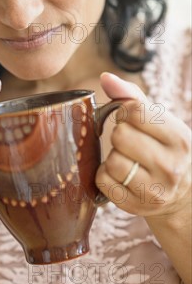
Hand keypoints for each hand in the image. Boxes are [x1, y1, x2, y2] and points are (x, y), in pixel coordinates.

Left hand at [96, 72, 190, 220]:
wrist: (181, 193)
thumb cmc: (163, 147)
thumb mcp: (159, 120)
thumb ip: (131, 96)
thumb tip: (105, 78)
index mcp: (179, 138)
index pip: (134, 110)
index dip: (123, 111)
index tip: (129, 119)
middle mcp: (171, 166)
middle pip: (120, 136)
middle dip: (119, 136)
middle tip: (130, 143)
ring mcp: (155, 190)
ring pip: (111, 161)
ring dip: (113, 157)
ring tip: (127, 160)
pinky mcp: (136, 206)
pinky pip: (103, 182)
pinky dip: (105, 176)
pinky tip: (120, 175)